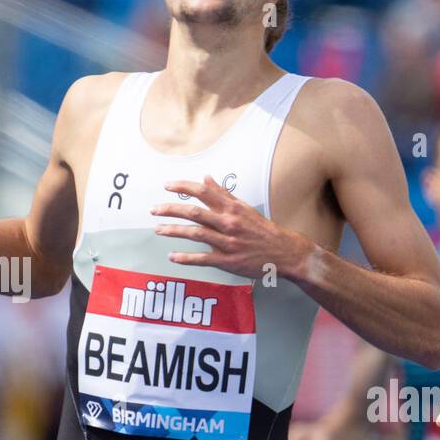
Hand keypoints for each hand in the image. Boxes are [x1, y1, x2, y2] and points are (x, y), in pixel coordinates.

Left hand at [151, 176, 307, 278]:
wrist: (284, 252)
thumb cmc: (264, 230)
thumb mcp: (245, 208)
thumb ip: (223, 194)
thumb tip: (206, 178)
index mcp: (232, 208)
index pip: (203, 192)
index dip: (183, 187)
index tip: (167, 186)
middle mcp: (228, 223)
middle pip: (194, 212)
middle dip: (171, 209)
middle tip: (154, 209)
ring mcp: (228, 242)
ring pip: (195, 234)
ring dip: (174, 231)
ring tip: (158, 230)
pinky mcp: (229, 261)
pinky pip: (203, 259)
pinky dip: (186, 258)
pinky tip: (173, 256)